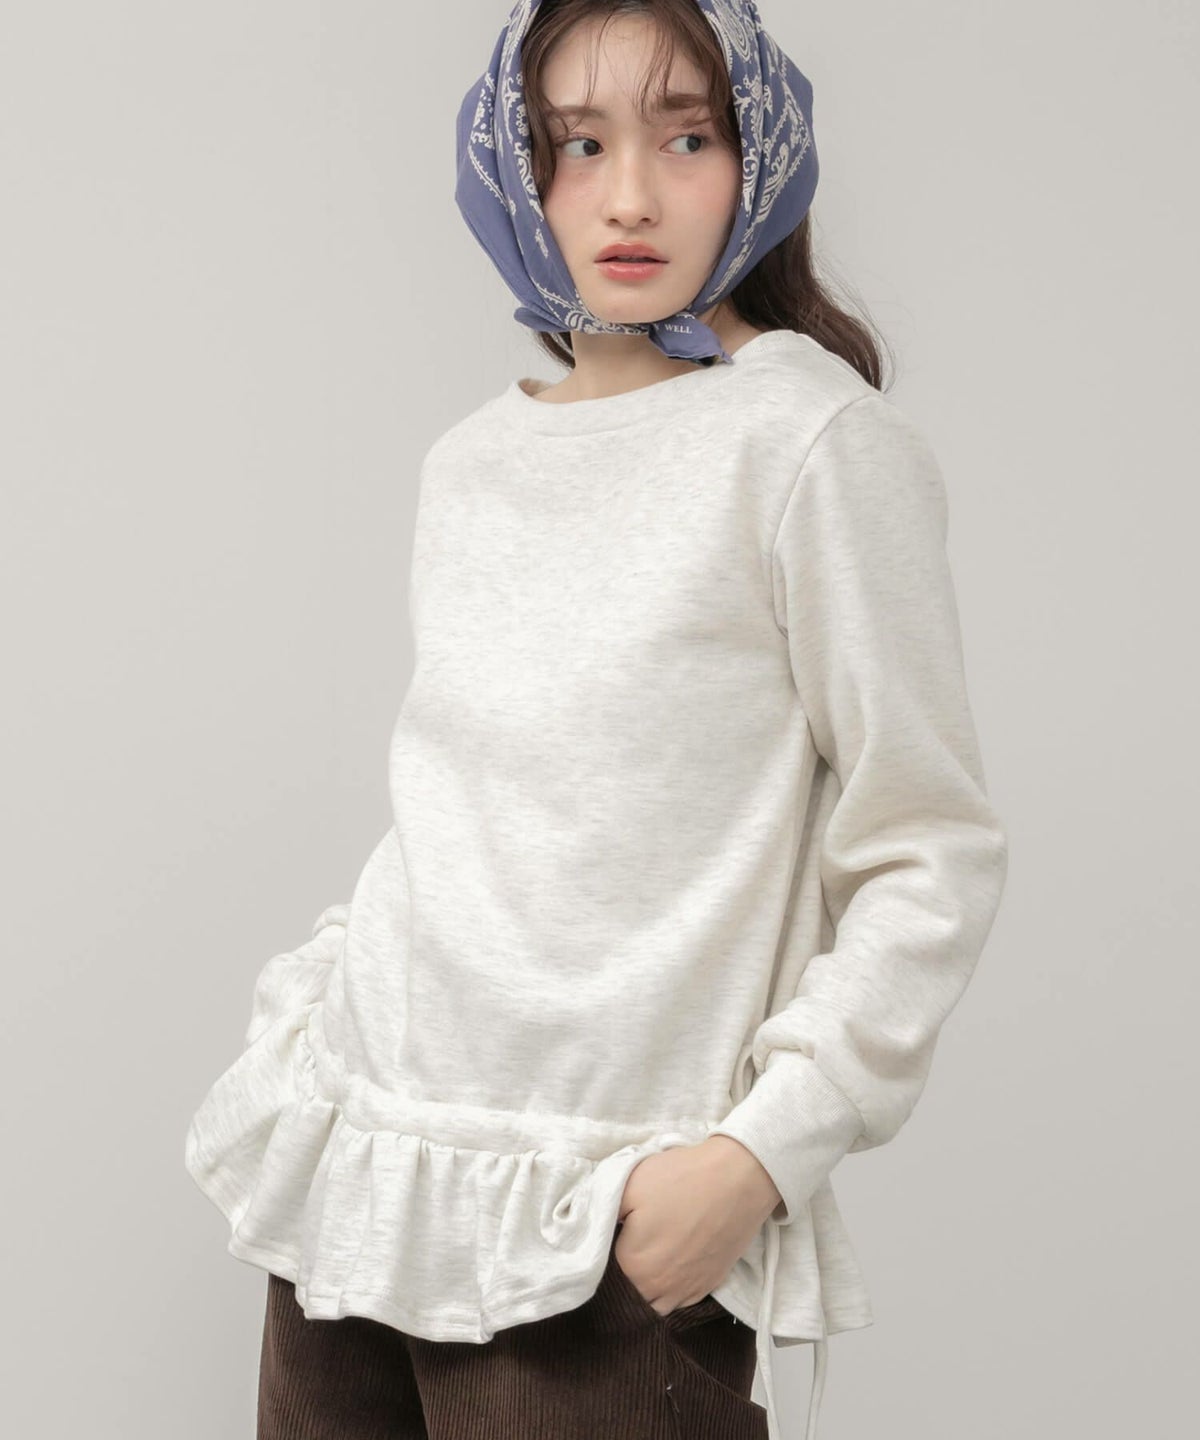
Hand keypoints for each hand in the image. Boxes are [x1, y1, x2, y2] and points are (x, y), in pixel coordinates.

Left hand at [614, 1135, 783, 1314]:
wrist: (739, 1180)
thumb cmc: (681, 1178)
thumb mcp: (628, 1183)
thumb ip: (601, 1213)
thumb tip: (593, 1232)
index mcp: (634, 1266)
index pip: (605, 1271)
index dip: (607, 1250)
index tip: (615, 1232)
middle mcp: (659, 1289)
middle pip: (629, 1294)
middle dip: (624, 1275)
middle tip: (631, 1242)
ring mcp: (687, 1291)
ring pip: (655, 1304)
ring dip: (647, 1288)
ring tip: (651, 1257)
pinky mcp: (710, 1286)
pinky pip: (681, 1300)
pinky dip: (672, 1288)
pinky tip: (673, 1263)